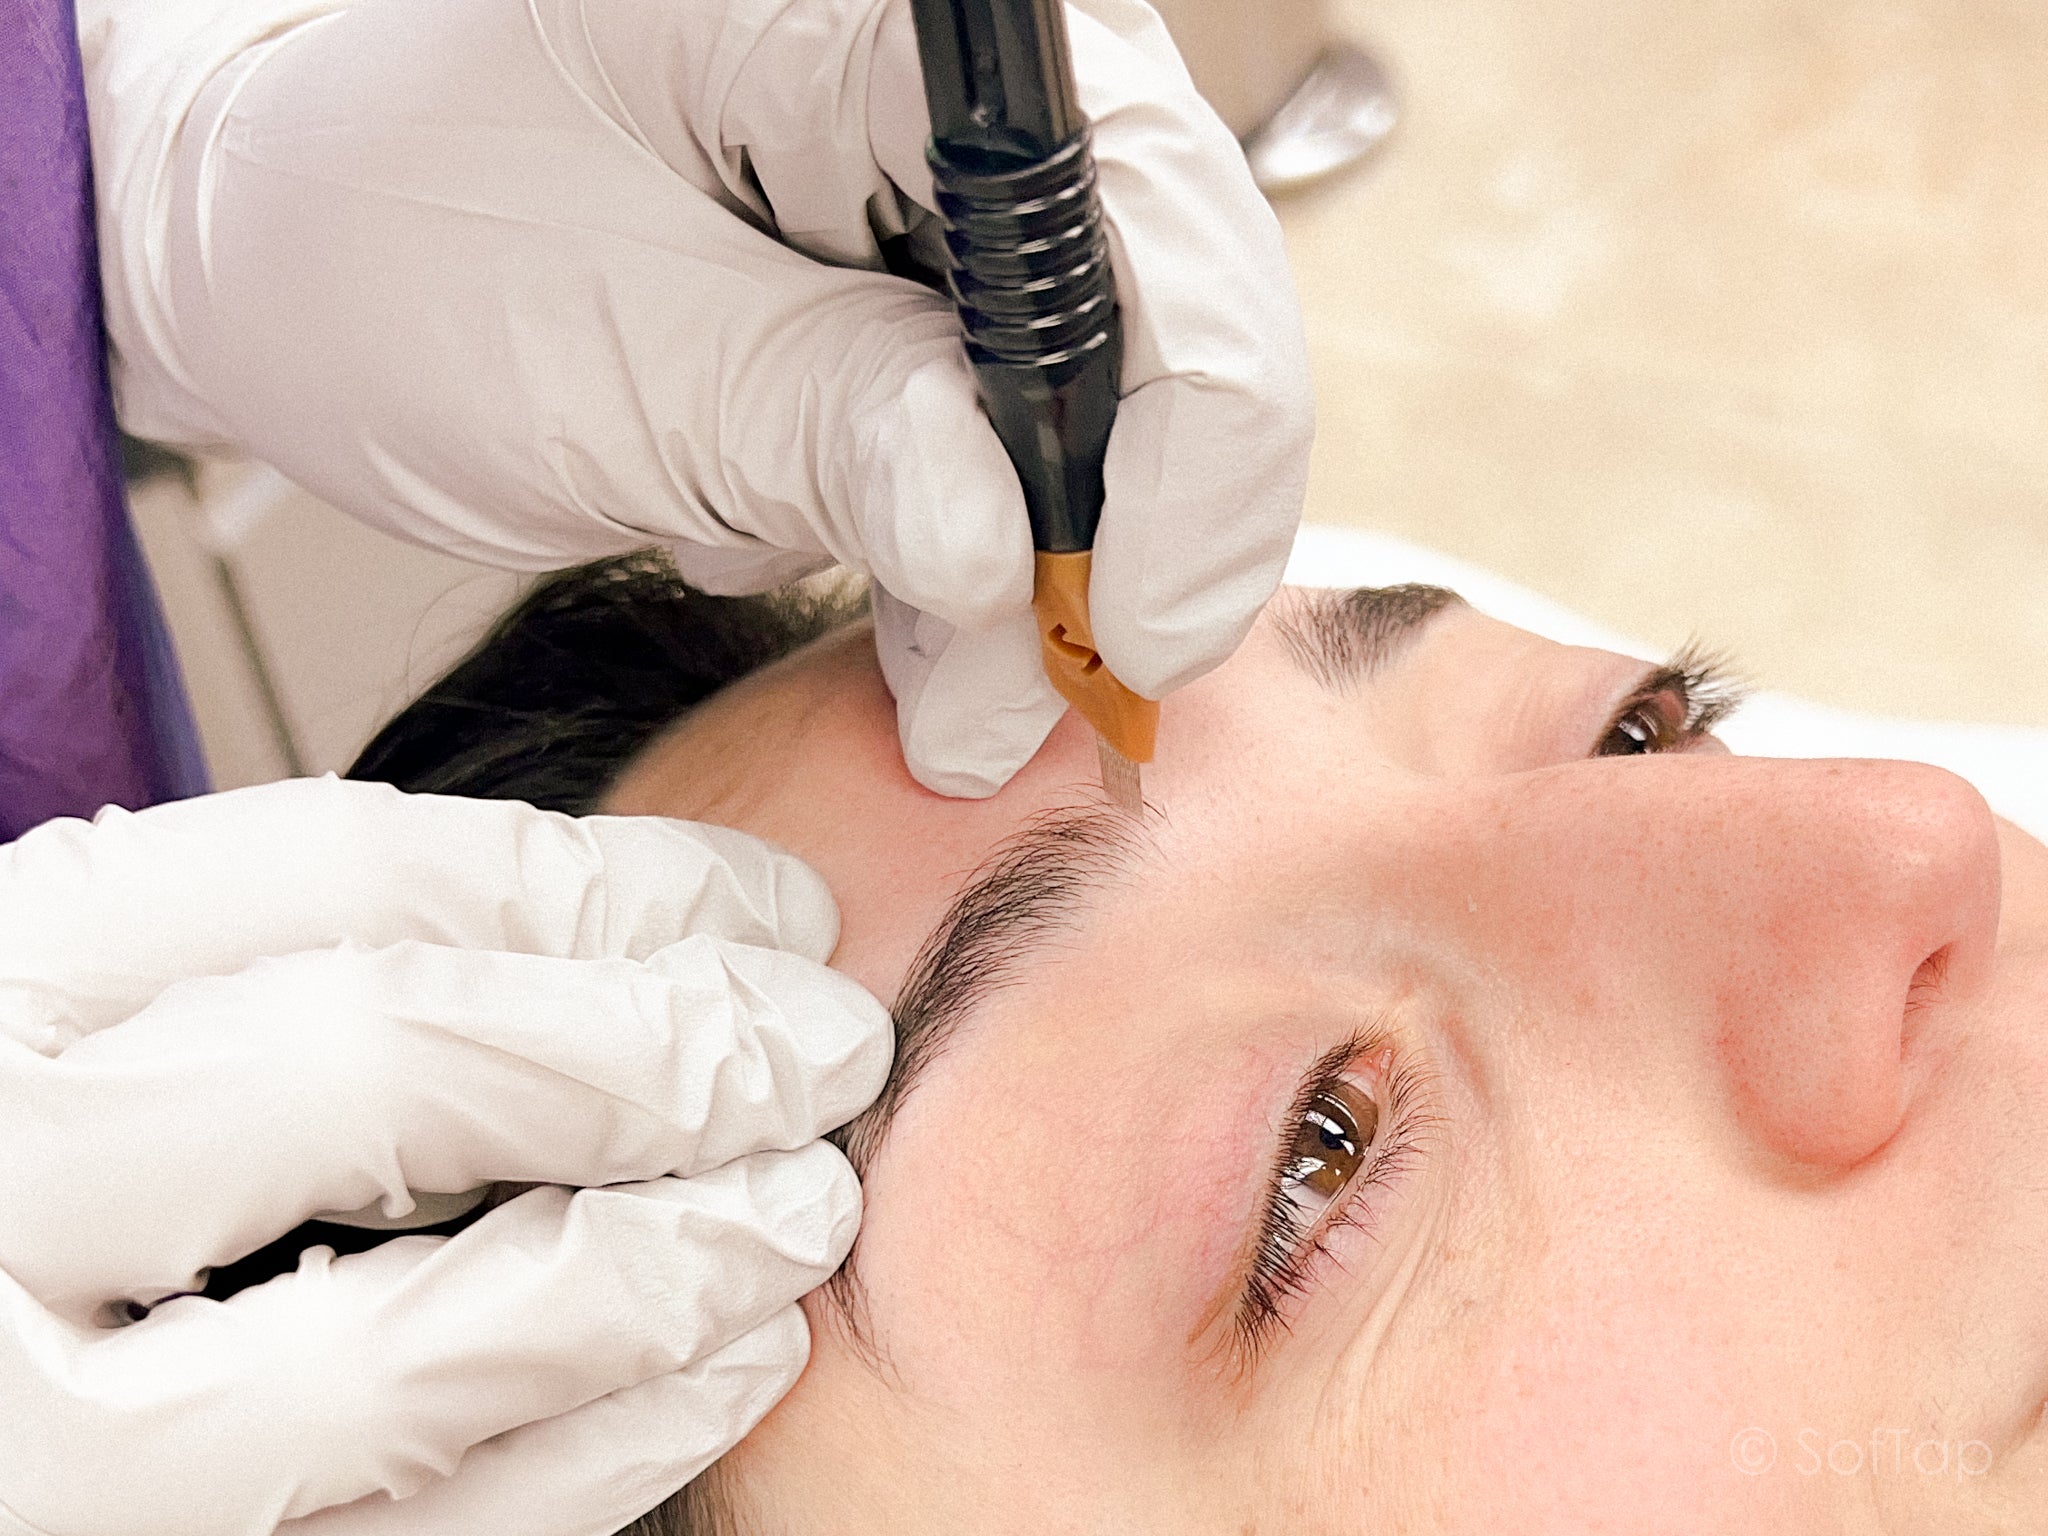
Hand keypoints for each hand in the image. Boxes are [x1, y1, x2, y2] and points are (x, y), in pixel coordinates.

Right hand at [0, 777, 889, 1534]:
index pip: (350, 876)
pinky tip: (733, 1359)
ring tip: (811, 1203)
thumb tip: (651, 934)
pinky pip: (429, 1535)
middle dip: (672, 1046)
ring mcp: (45, 1441)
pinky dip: (620, 1439)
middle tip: (831, 1042)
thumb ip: (303, 964)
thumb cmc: (56, 1178)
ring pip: (427, 1342)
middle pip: (395, 1068)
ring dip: (679, 1257)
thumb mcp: (122, 1018)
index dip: (615, 881)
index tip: (773, 905)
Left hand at [84, 0, 1312, 795]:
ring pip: (1108, 398)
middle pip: (1168, 311)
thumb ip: (829, 437)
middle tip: (1017, 701)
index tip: (1132, 641)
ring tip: (933, 687)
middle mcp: (950, 85)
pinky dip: (970, 555)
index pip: (1147, 211)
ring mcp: (940, 187)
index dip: (1190, 446)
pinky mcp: (911, 285)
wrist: (277, 235)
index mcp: (879, 22)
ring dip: (1035, 570)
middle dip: (1117, 533)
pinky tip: (874, 587)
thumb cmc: (380, 232)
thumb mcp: (608, 357)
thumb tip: (1005, 560)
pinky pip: (1012, 434)